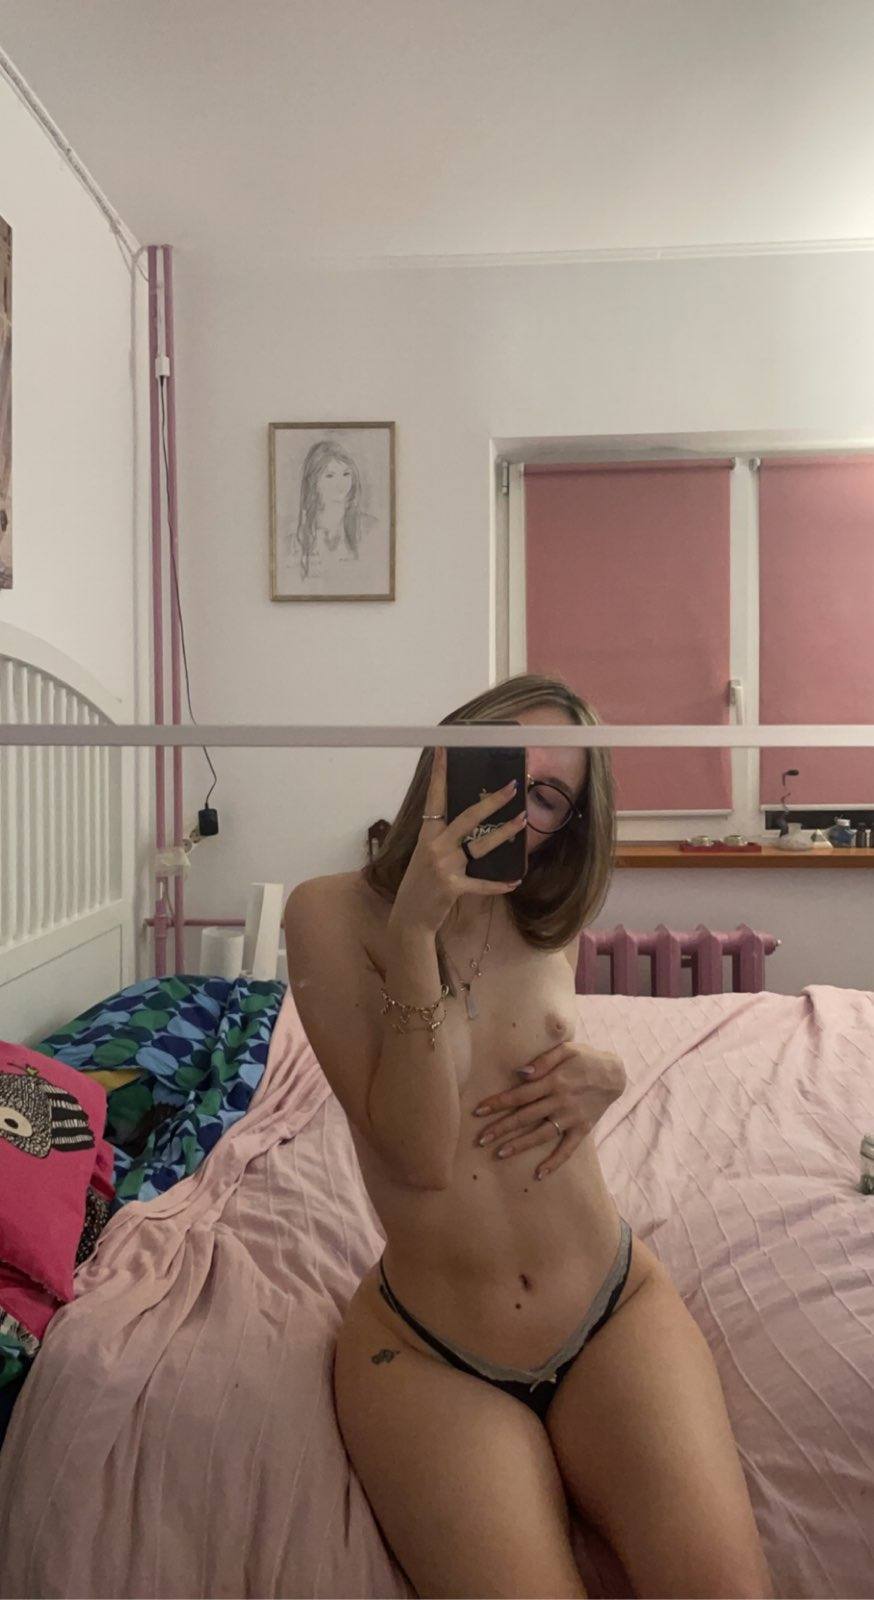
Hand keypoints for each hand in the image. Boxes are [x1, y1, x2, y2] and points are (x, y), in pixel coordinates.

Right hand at [389, 744, 525, 935]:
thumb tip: (469, 823)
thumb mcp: (425, 856)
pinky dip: (499, 884)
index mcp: (426, 835)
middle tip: (512, 787)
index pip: (435, 798)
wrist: (409, 918)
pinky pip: (482, 884)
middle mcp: (434, 847)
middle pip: (468, 818)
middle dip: (492, 801)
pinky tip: (514, 881)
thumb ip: (443, 839)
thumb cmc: (419, 884)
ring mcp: (444, 867)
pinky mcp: (453, 888)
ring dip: (504, 833)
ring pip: (480, 846)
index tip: (446, 749)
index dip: (441, 773)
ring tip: (522, 820)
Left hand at [471, 1042, 625, 1178]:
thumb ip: (543, 1060)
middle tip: (480, 1139)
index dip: (498, 1103)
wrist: (615, 1074)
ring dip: (520, 1145)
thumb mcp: (566, 1049)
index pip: (520, 1095)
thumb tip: (520, 1073)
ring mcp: (572, 1118)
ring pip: (541, 1134)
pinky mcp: (583, 1129)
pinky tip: (539, 1174)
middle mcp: (560, 1102)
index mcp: (554, 1082)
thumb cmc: (585, 1058)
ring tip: (499, 1154)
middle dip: (501, 1128)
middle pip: (525, 1117)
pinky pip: (567, 1149)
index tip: (479, 1111)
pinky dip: (554, 1162)